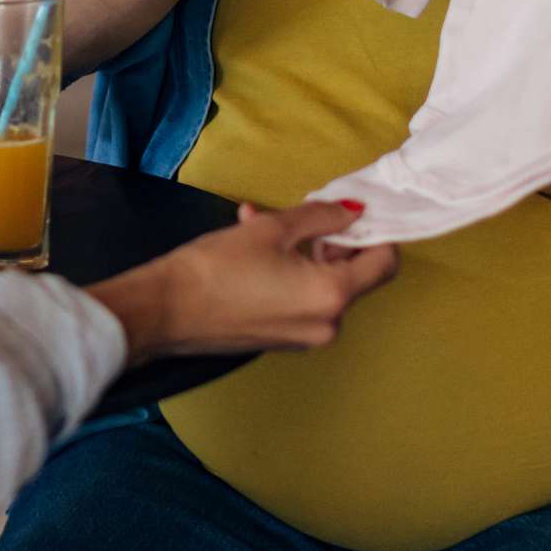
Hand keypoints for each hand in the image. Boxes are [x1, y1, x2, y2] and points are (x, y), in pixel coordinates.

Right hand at [88, 201, 398, 359]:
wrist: (165, 312)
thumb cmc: (217, 267)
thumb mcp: (272, 228)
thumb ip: (322, 216)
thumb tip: (355, 210)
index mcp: (332, 296)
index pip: (385, 264)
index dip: (378, 234)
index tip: (359, 214)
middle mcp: (328, 324)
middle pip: (353, 276)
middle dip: (333, 241)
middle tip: (302, 215)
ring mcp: (305, 337)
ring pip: (322, 285)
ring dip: (304, 253)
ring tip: (261, 223)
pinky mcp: (282, 341)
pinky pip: (300, 300)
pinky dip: (289, 274)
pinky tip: (251, 246)